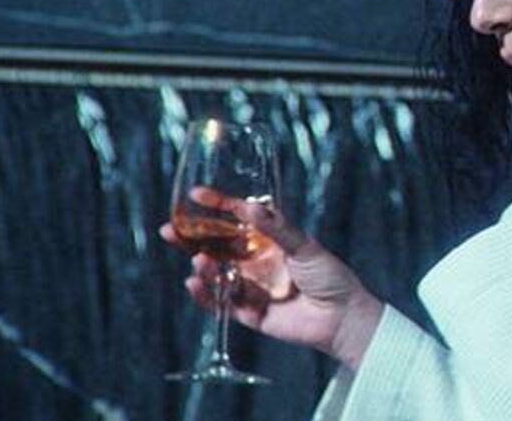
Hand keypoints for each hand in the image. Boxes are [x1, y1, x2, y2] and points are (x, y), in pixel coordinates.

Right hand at [159, 188, 382, 369]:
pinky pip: (220, 302)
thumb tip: (248, 207)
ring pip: (216, 273)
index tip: (196, 194)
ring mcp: (250, 285)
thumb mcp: (304, 246)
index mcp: (269, 240)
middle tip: (169, 229)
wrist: (342, 316)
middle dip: (192, 237)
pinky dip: (205, 294)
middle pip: (216, 246)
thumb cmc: (329, 276)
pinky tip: (195, 283)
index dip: (217, 206)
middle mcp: (255, 261)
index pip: (237, 219)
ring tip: (198, 259)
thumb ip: (276, 228)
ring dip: (203, 266)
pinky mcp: (248, 312)